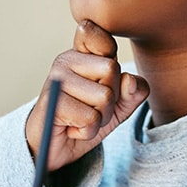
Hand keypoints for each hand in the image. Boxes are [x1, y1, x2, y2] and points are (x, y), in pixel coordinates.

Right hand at [26, 20, 149, 171]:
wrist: (56, 148)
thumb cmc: (87, 119)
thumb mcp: (119, 105)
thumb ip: (134, 91)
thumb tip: (130, 80)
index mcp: (83, 53)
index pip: (102, 37)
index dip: (109, 55)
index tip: (101, 76)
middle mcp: (67, 60)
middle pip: (112, 70)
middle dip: (111, 99)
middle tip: (91, 108)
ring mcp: (57, 79)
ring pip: (105, 97)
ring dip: (100, 118)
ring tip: (81, 119)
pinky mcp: (52, 102)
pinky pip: (91, 118)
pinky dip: (88, 131)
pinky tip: (72, 128)